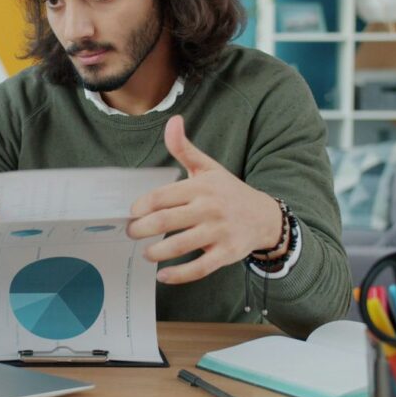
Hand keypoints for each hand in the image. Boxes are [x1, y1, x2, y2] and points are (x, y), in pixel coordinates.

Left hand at [127, 115, 282, 283]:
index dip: (141, 207)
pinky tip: (162, 275)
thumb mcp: (208, 167)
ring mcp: (218, 233)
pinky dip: (178, 274)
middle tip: (130, 233)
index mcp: (200, 187)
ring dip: (156, 252)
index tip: (131, 213)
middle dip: (141, 229)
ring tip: (146, 253)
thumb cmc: (228, 192)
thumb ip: (184, 148)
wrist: (265, 217)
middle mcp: (209, 209)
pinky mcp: (227, 254)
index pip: (161, 197)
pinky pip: (199, 268)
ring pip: (179, 245)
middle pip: (165, 221)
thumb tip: (172, 120)